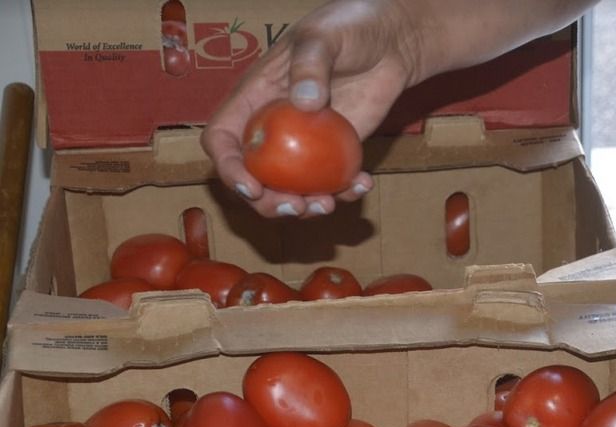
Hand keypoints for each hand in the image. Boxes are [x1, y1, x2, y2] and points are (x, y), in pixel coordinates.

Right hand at [201, 0, 416, 218]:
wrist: (389, 41)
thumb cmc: (348, 27)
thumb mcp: (323, 36)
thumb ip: (311, 65)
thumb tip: (305, 103)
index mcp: (254, 98)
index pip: (223, 138)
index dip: (229, 168)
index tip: (251, 188)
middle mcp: (273, 126)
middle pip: (253, 176)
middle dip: (267, 202)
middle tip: (295, 207)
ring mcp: (304, 144)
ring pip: (291, 188)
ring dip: (305, 207)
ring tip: (329, 205)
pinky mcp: (335, 152)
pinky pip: (332, 182)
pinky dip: (344, 192)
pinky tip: (362, 185)